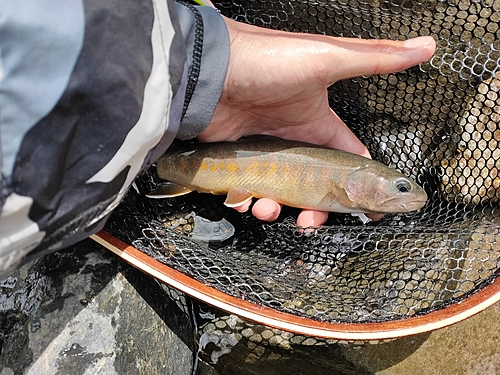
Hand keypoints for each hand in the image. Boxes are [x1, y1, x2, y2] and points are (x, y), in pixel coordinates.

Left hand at [198, 17, 435, 226]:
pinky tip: (246, 201)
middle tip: (310, 222)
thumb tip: (428, 47)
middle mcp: (294, 141)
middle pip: (315, 189)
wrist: (208, 72)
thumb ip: (375, 59)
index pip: (350, 159)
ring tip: (269, 209)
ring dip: (279, 210)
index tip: (373, 212)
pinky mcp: (239, 162)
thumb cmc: (268, 61)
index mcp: (319, 123)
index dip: (362, 187)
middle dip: (316, 210)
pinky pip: (249, 193)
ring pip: (282, 196)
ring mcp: (266, 153)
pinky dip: (250, 202)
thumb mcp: (327, 59)